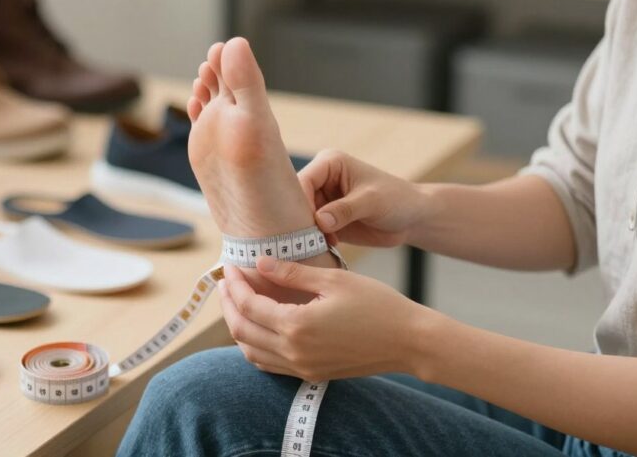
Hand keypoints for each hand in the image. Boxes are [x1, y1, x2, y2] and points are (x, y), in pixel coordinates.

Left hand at [218, 257, 435, 381]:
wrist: (409, 341)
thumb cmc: (378, 304)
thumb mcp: (334, 280)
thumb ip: (293, 273)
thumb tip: (260, 262)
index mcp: (297, 326)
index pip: (249, 305)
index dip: (235, 284)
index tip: (230, 266)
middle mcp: (294, 352)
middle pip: (242, 331)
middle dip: (229, 304)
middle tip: (226, 282)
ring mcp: (302, 367)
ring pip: (251, 352)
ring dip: (238, 326)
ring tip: (238, 301)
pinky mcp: (311, 374)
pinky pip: (269, 365)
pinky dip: (254, 346)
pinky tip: (259, 326)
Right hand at [298, 150, 431, 247]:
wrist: (412, 218)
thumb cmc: (397, 199)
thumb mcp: (371, 202)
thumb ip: (345, 210)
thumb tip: (319, 221)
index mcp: (330, 164)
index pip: (304, 180)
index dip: (300, 201)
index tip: (307, 223)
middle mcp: (322, 180)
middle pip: (297, 200)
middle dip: (301, 220)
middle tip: (308, 240)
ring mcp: (323, 201)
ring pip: (301, 218)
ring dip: (307, 233)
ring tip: (318, 245)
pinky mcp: (327, 220)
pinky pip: (311, 231)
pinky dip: (314, 241)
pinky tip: (325, 248)